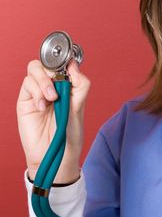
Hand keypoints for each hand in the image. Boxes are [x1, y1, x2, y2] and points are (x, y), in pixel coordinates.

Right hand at [16, 59, 90, 182]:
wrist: (56, 155)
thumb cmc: (69, 134)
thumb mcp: (79, 108)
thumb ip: (79, 85)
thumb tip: (73, 65)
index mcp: (66, 86)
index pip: (62, 64)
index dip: (63, 61)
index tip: (68, 66)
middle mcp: (51, 86)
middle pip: (45, 63)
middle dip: (51, 71)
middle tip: (58, 88)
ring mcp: (37, 93)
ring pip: (35, 69)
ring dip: (44, 82)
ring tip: (52, 99)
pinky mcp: (26, 101)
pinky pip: (27, 85)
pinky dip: (36, 93)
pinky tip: (42, 107)